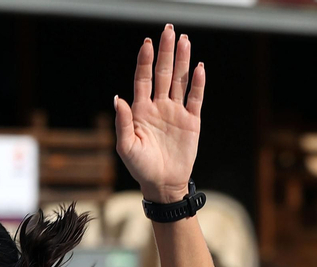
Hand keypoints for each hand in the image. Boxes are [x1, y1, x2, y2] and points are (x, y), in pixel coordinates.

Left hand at [114, 25, 205, 202]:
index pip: (144, 79)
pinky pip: (195, 98)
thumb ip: (122, 122)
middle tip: (169, 31)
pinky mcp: (191, 121)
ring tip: (185, 41)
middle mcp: (159, 106)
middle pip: (163, 73)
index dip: (145, 61)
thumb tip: (118, 98)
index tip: (147, 44)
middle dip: (166, 52)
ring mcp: (176, 112)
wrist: (163, 184)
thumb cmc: (140, 167)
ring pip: (180, 81)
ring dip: (183, 61)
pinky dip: (197, 83)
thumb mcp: (126, 147)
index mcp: (141, 110)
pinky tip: (199, 68)